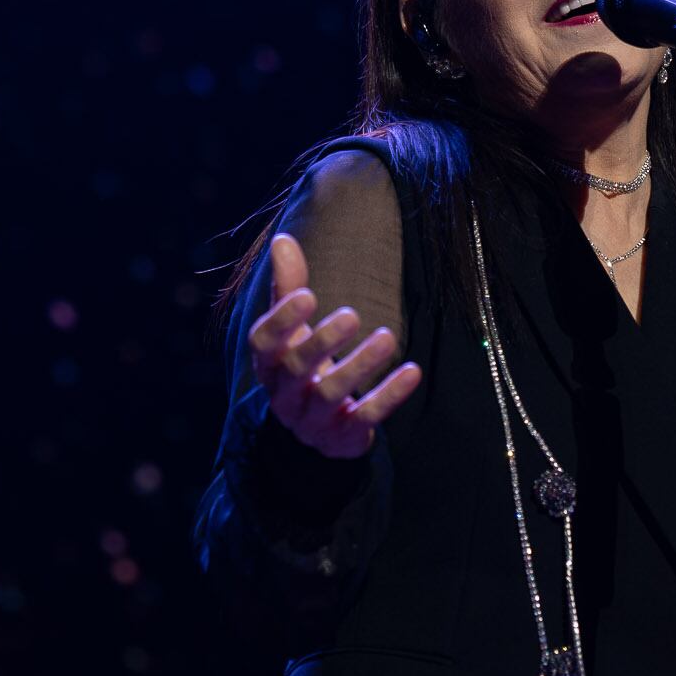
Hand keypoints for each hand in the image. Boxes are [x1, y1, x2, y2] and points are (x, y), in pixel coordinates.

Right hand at [246, 232, 422, 459]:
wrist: (316, 427)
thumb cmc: (303, 363)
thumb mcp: (293, 329)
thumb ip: (288, 286)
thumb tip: (283, 239)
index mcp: (269, 363)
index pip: (263, 343)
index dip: (282, 320)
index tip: (308, 295)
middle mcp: (284, 394)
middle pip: (296, 369)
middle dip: (323, 342)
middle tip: (352, 314)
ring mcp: (312, 419)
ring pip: (330, 394)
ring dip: (360, 365)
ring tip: (388, 336)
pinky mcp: (342, 436)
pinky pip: (365, 417)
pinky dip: (389, 396)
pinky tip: (412, 372)